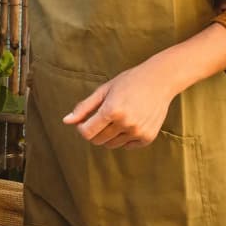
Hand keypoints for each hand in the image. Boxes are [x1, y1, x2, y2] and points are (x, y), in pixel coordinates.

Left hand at [63, 57, 182, 148]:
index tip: (85, 120)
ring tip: (118, 117)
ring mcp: (137, 132)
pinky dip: (125, 137)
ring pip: (111, 144)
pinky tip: (131, 121)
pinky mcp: (147, 137)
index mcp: (111, 110)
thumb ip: (84, 107)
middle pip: (98, 140)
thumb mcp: (104, 91)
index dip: (82, 128)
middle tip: (103, 117)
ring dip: (109, 135)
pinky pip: (127, 145)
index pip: (86, 132)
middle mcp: (125, 123)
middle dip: (95, 131)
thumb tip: (66, 121)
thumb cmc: (129, 82)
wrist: (160, 80)